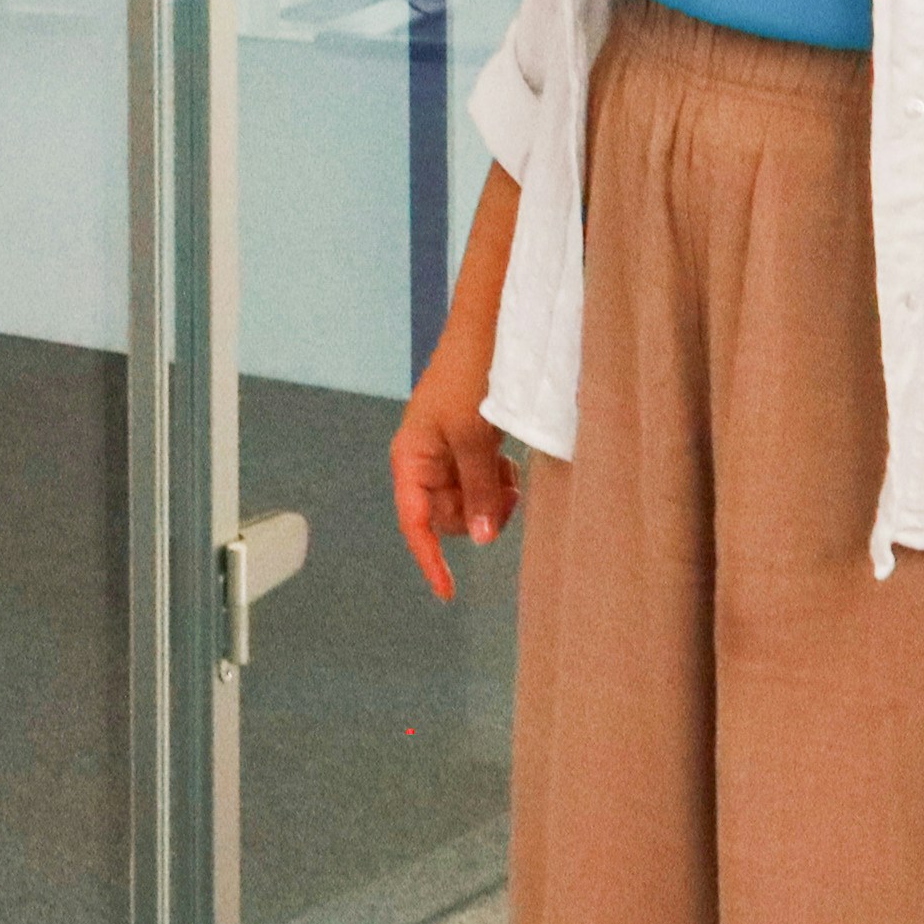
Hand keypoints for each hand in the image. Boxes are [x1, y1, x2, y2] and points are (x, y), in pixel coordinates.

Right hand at [389, 329, 519, 601]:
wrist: (490, 329)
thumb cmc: (469, 378)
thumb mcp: (474, 438)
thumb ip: (477, 491)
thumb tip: (478, 541)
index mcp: (411, 459)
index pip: (415, 522)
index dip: (429, 559)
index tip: (448, 593)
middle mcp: (425, 461)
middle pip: (448, 516)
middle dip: (477, 515)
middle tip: (507, 498)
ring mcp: (449, 453)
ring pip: (470, 501)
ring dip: (493, 498)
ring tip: (511, 474)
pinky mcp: (472, 444)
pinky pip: (484, 482)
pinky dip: (499, 482)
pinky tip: (512, 463)